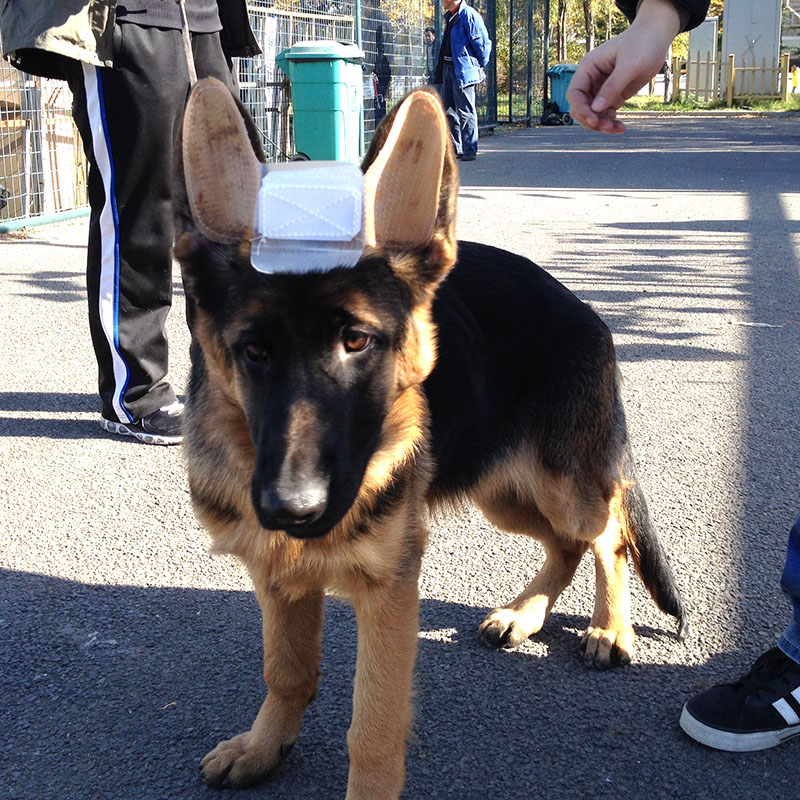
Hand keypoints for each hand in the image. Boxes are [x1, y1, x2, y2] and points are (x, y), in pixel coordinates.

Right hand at [566, 0, 680, 132]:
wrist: (657, 37)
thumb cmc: (643, 44)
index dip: (581, 109)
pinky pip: (605, 113)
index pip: (574, 93)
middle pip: (581, 107)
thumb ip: (612, 87)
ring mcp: (601, 88)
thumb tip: (596, 109)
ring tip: (618, 128)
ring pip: (593, 114)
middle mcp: (591, 79)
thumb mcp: (630, 65)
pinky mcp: (613, 95)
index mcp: (589, 68)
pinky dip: (610, 122)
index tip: (594, 120)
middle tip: (608, 127)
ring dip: (601, 124)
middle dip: (591, 120)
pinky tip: (621, 127)